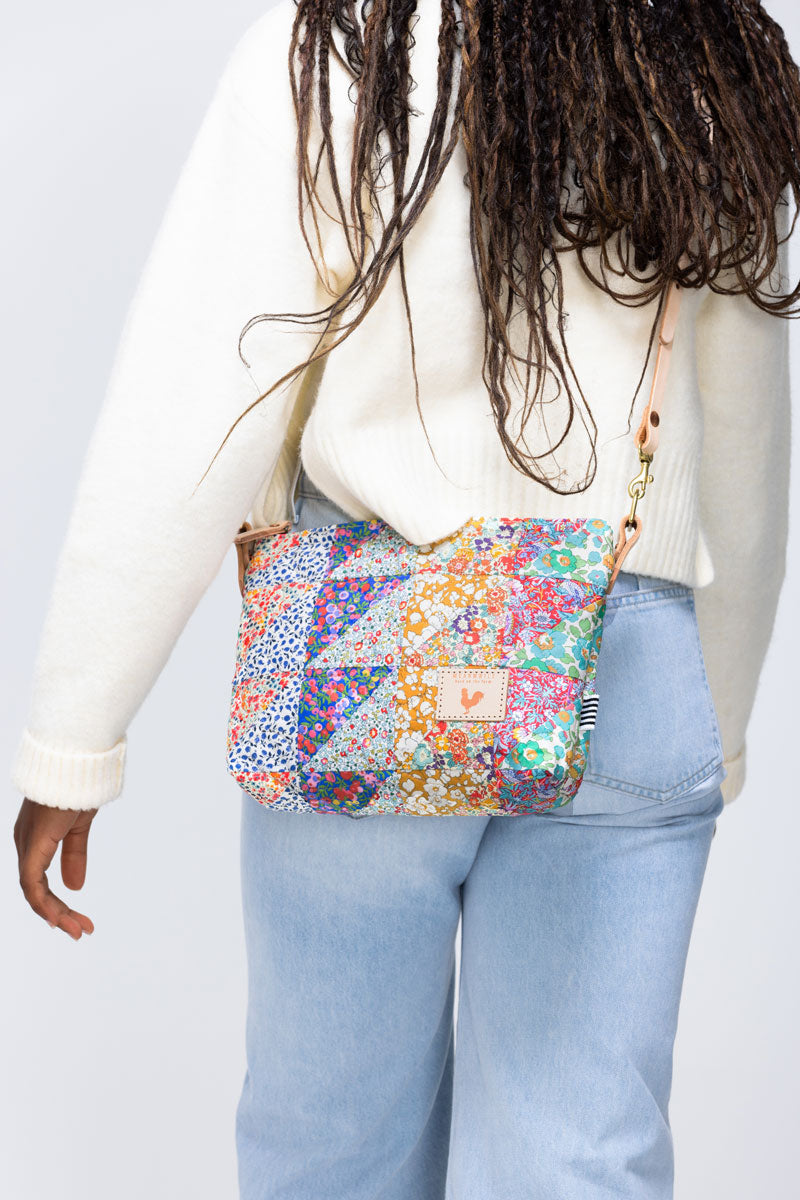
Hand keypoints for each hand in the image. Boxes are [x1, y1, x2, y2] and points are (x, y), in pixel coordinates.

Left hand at [14, 798, 96, 939]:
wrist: (75, 762)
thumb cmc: (76, 787)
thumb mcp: (79, 826)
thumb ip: (75, 855)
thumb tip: (75, 886)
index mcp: (34, 840)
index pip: (38, 882)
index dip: (56, 904)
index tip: (79, 920)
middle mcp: (25, 845)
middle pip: (35, 891)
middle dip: (59, 914)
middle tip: (81, 931)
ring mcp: (26, 845)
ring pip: (33, 892)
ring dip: (55, 914)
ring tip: (78, 930)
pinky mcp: (33, 844)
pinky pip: (32, 883)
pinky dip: (44, 904)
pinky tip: (59, 918)